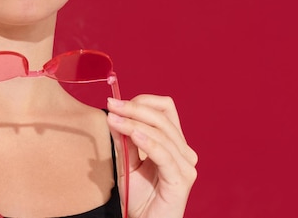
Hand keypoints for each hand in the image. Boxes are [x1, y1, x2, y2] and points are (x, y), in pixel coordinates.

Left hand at [107, 94, 197, 217]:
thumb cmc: (139, 196)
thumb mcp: (126, 162)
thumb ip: (123, 139)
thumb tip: (113, 114)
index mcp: (174, 143)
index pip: (165, 110)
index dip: (142, 101)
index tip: (116, 102)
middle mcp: (184, 152)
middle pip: (162, 118)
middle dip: (134, 108)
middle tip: (112, 105)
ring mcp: (186, 165)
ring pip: (162, 133)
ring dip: (134, 123)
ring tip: (114, 119)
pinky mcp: (181, 179)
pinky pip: (164, 155)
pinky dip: (147, 141)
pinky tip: (133, 134)